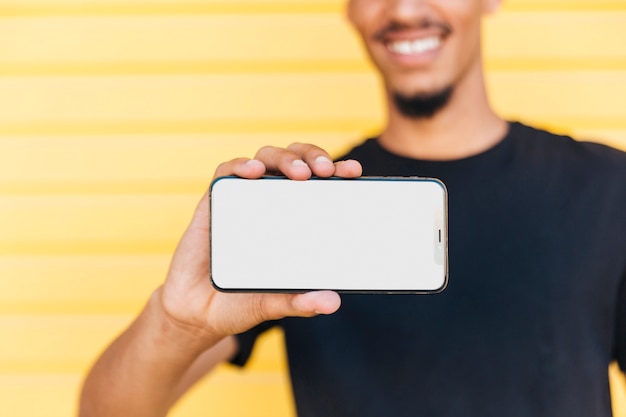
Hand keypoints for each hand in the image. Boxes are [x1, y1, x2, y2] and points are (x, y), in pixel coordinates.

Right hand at [159, 143, 362, 343]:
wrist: (196, 312)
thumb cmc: (241, 302)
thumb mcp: (274, 303)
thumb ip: (299, 302)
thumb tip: (332, 302)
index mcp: (295, 220)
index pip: (320, 185)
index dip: (338, 171)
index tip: (354, 171)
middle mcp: (272, 203)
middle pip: (296, 162)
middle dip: (314, 157)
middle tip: (326, 171)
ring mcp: (244, 200)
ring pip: (267, 158)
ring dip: (285, 158)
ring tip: (299, 173)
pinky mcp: (215, 202)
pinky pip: (227, 173)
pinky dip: (241, 166)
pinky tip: (253, 171)